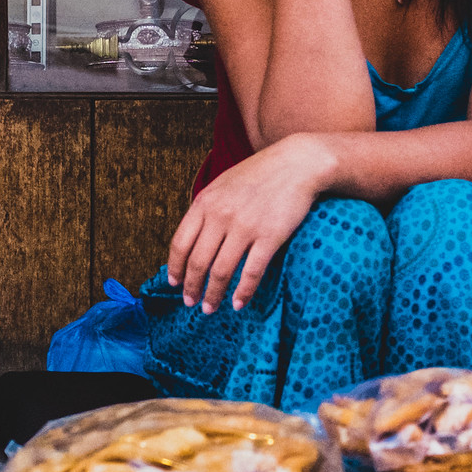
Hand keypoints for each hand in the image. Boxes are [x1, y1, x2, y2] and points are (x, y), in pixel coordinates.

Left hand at [167, 135, 333, 312]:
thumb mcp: (223, 185)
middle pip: (198, 262)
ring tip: (209, 308)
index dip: (175, 267)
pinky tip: (239, 304)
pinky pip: (251, 272)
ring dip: (213, 295)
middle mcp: (221, 216)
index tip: (174, 283)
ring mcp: (245, 227)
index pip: (180, 243)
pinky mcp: (269, 237)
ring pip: (221, 271)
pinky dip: (243, 292)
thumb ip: (206, 209)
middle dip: (191, 287)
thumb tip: (193, 239)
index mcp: (205, 203)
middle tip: (190, 302)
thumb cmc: (260, 174)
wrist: (297, 163)